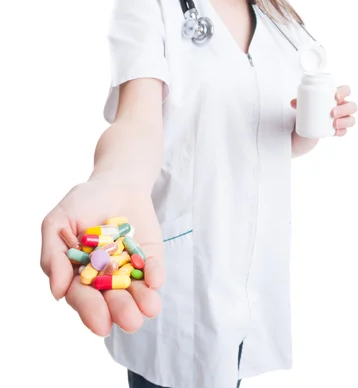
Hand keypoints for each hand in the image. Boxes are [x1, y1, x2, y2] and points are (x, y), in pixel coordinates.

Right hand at [40, 181, 164, 336]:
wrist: (115, 181)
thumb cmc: (82, 203)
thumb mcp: (58, 221)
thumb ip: (54, 255)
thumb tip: (57, 292)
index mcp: (77, 276)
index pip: (82, 297)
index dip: (90, 311)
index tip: (101, 324)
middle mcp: (104, 280)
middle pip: (112, 300)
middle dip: (121, 311)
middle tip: (131, 321)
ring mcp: (129, 270)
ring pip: (136, 292)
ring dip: (143, 301)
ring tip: (149, 309)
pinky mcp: (150, 258)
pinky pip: (153, 270)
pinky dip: (155, 275)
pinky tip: (155, 280)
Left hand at [290, 84, 356, 136]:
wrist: (307, 125)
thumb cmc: (310, 108)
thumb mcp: (304, 104)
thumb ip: (299, 102)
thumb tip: (292, 103)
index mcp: (337, 96)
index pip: (346, 90)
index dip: (344, 92)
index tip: (336, 96)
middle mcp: (343, 106)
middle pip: (352, 106)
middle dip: (344, 109)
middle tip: (332, 113)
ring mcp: (343, 118)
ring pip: (351, 119)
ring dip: (345, 121)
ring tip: (334, 124)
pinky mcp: (340, 129)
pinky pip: (345, 131)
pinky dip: (341, 132)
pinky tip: (335, 132)